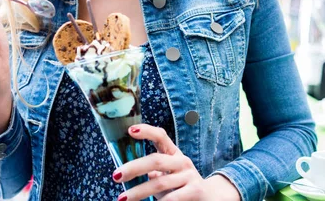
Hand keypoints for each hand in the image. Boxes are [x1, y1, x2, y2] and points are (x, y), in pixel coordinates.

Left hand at [113, 125, 239, 200]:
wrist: (208, 197)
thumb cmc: (180, 185)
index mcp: (173, 153)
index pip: (161, 136)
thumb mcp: (168, 174)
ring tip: (122, 199)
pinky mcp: (195, 191)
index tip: (130, 130)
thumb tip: (125, 171)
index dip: (147, 131)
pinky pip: (172, 198)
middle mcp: (182, 161)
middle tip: (116, 176)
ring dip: (138, 192)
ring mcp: (189, 176)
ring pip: (159, 183)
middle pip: (156, 160)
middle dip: (133, 168)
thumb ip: (152, 169)